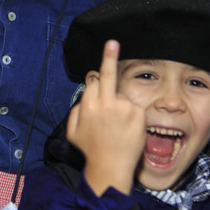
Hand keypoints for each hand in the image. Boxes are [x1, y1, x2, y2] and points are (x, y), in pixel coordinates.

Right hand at [67, 40, 144, 195]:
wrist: (110, 167)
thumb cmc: (91, 150)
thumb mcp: (72, 132)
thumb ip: (75, 112)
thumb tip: (83, 98)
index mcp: (88, 105)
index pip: (93, 82)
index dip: (96, 78)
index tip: (103, 55)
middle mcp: (105, 103)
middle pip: (107, 75)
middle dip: (109, 58)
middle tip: (112, 42)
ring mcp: (122, 107)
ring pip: (122, 96)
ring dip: (120, 106)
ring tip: (118, 128)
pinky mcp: (137, 113)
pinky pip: (134, 107)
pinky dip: (132, 116)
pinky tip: (127, 129)